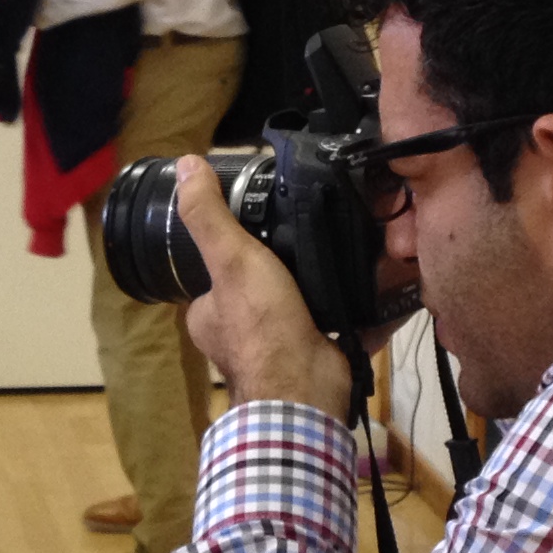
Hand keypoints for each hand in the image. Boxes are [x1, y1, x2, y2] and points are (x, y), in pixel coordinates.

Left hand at [171, 155, 356, 421]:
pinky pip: (333, 320)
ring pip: (298, 302)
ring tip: (338, 250)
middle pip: (261, 284)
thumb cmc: (261, 327)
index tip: (260, 223)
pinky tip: (367, 279)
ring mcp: (278, 346)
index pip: (216, 271)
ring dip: (318, 281)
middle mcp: (238, 333)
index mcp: (209, 313)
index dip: (235, 245)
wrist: (307, 387)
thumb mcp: (230, 258)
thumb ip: (208, 214)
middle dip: (285, 264)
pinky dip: (349, 304)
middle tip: (309, 233)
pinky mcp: (315, 352)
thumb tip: (185, 165)